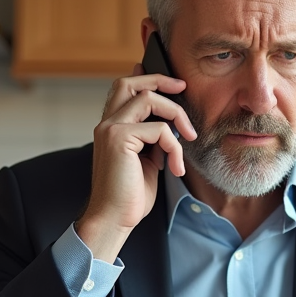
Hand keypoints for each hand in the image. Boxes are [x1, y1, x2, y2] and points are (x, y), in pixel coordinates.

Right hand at [76, 66, 197, 261]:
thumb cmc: (130, 194)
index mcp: (111, 127)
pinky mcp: (119, 139)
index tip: (173, 82)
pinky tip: (175, 167)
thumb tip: (170, 122)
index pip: (124, 89)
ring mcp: (110, 129)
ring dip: (176, 115)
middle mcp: (107, 123)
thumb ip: (153, 137)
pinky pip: (159, 129)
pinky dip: (174, 146)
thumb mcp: (147, 159)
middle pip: (131, 83)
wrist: (114, 219)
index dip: (146, 77)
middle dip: (160, 79)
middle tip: (184, 87)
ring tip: (189, 137)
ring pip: (149, 98)